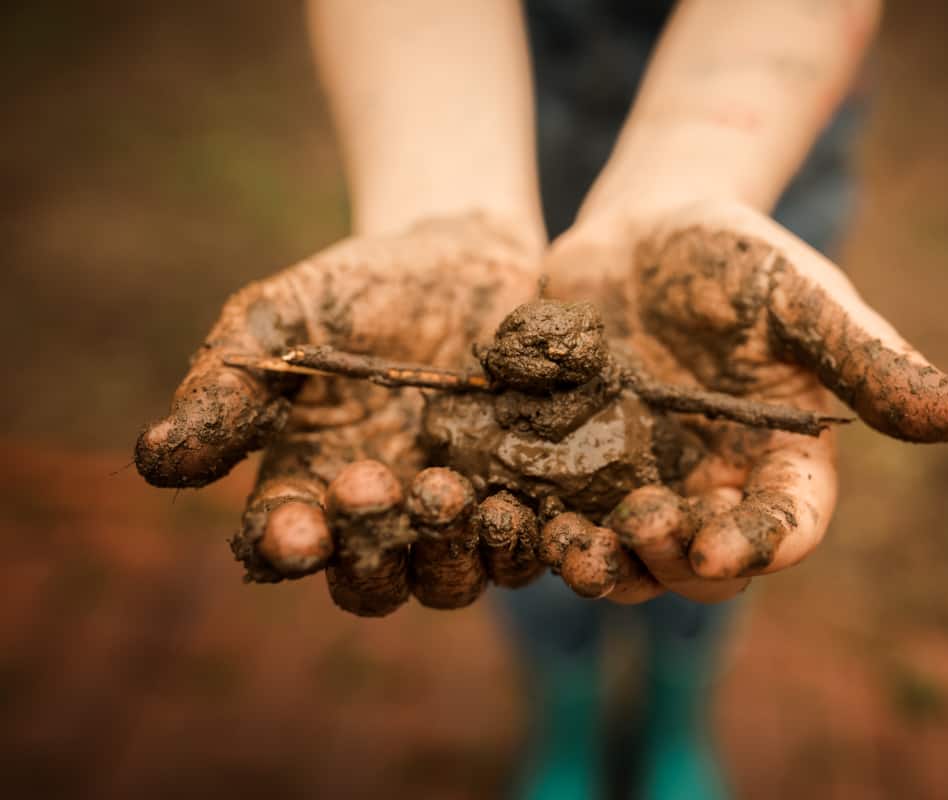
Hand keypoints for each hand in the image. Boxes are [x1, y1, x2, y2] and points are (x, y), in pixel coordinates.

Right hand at [135, 215, 540, 613]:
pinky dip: (540, 546)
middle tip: (378, 486)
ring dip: (454, 552)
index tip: (296, 527)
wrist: (465, 257)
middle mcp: (383, 523)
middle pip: (372, 583)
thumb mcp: (281, 319)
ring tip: (457, 498)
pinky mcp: (530, 500)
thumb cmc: (358, 288)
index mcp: (310, 487)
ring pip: (454, 580)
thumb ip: (229, 384)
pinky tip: (546, 520)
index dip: (287, 546)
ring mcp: (460, 518)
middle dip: (373, 549)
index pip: (286, 542)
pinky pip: (535, 548)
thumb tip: (151, 459)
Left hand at [542, 200, 947, 603]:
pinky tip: (512, 515)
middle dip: (671, 563)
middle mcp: (713, 488)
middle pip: (700, 563)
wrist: (642, 225)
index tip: (719, 547)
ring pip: (627, 556)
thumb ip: (870, 359)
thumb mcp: (801, 298)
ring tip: (571, 549)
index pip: (784, 530)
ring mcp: (641, 484)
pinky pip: (562, 516)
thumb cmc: (736, 255)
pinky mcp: (575, 469)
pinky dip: (542, 525)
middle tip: (639, 533)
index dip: (756, 548)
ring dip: (602, 565)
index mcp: (782, 463)